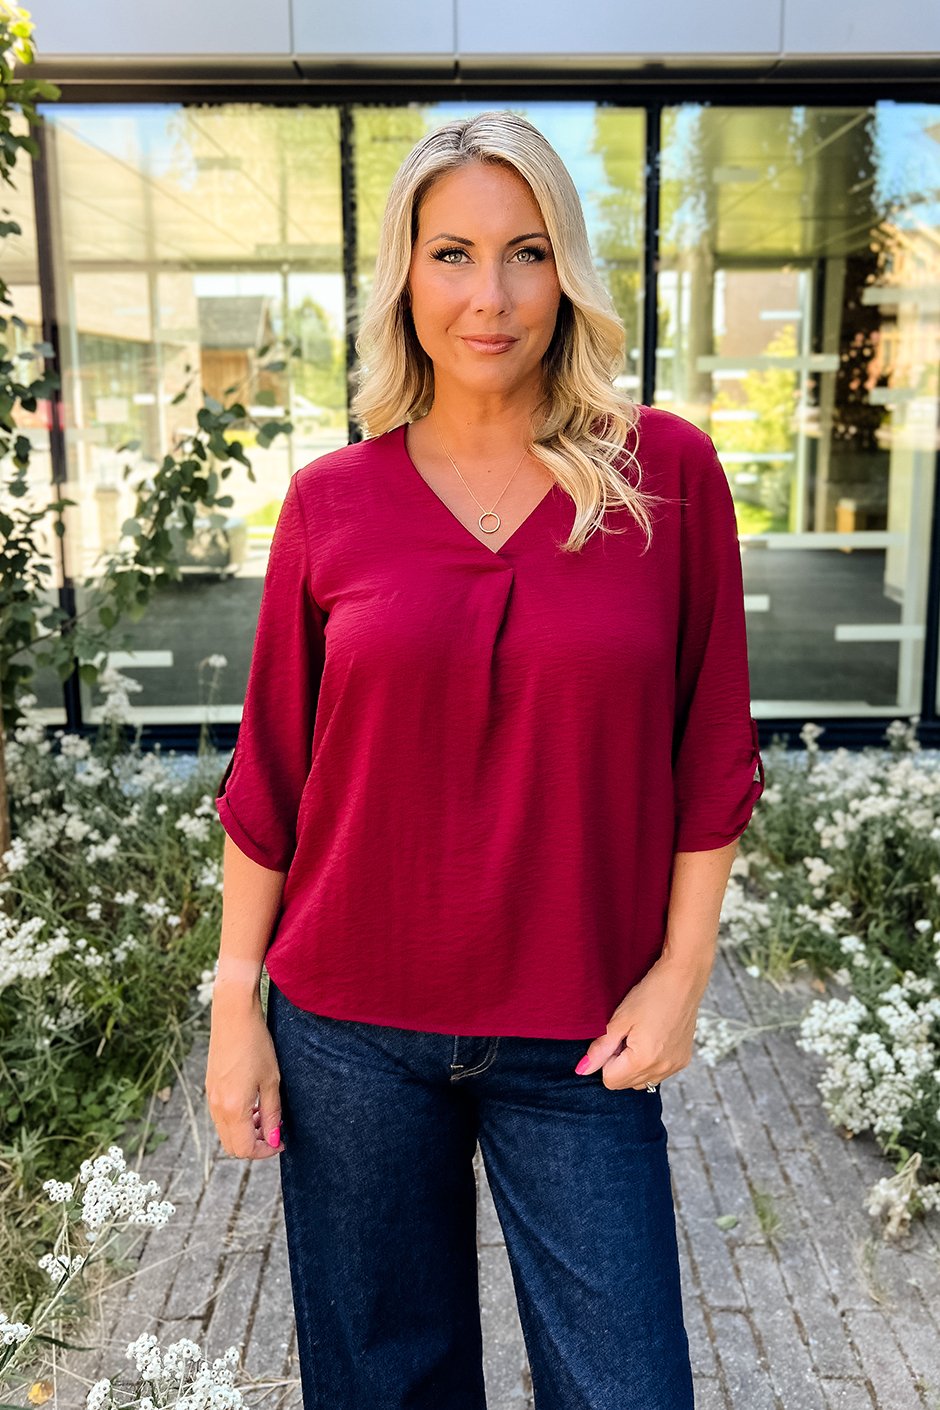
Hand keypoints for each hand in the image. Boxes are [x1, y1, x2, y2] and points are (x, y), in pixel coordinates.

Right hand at [205, 990, 284, 1158]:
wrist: (234, 1016)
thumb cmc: (257, 1044)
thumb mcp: (271, 1081)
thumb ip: (271, 1114)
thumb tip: (273, 1139)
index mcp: (233, 1108)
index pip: (245, 1148)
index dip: (265, 1151)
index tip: (280, 1142)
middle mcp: (217, 1107)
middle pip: (232, 1146)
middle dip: (254, 1145)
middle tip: (274, 1131)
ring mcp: (210, 1097)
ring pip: (225, 1132)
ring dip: (245, 1132)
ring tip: (265, 1114)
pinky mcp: (210, 1087)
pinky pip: (221, 1117)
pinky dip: (236, 1119)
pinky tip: (252, 1102)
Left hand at [574, 954, 707, 1091]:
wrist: (683, 979)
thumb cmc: (650, 994)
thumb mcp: (619, 1019)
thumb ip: (600, 1049)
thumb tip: (582, 1070)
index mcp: (643, 1061)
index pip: (610, 1080)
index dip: (606, 1059)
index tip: (615, 1038)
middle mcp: (662, 1069)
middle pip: (626, 1084)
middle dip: (619, 1064)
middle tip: (626, 1035)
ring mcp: (675, 1066)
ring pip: (642, 1081)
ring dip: (634, 1065)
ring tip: (639, 1036)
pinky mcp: (683, 1060)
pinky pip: (658, 1073)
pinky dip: (650, 1062)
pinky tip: (652, 1038)